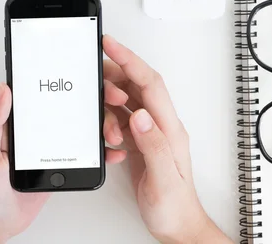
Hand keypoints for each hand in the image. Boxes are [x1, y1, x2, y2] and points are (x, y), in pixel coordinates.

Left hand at [0, 83, 126, 243]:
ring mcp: (50, 142)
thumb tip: (3, 91)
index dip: (68, 79)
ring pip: (82, 124)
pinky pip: (84, 149)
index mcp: (15, 120)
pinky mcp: (60, 159)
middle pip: (70, 103)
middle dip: (97, 98)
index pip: (44, 89)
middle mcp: (34, 126)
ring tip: (112, 134)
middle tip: (114, 100)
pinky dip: (101, 149)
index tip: (89, 76)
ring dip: (103, 123)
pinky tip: (111, 151)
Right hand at [103, 35, 231, 243]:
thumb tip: (140, 115)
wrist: (176, 225)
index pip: (148, 83)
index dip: (129, 60)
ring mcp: (148, 133)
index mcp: (168, 128)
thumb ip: (153, 144)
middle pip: (134, 85)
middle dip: (112, 78)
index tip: (110, 45)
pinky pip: (119, 120)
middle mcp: (159, 125)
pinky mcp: (138, 142)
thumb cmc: (174, 206)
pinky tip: (107, 138)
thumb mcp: (164, 178)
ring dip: (108, 106)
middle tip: (94, 80)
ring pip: (124, 102)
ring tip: (103, 122)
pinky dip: (108, 123)